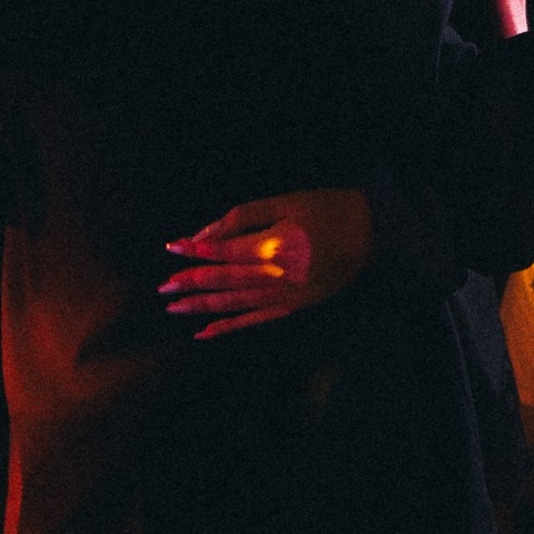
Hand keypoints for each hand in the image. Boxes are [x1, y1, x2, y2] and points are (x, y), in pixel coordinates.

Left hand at [160, 187, 373, 339]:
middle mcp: (276, 276)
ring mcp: (285, 296)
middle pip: (225, 282)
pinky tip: (204, 332)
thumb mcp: (286, 202)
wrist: (370, 231)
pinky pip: (255, 321)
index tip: (172, 248)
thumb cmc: (326, 209)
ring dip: (202, 306)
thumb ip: (245, 215)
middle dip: (191, 283)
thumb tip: (208, 232)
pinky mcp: (293, 307)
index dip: (196, 250)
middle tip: (163, 288)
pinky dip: (228, 327)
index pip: (224, 251)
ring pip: (235, 304)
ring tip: (174, 307)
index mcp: (275, 246)